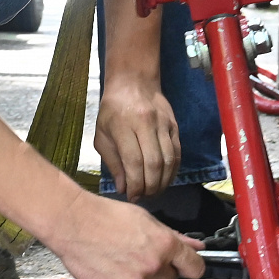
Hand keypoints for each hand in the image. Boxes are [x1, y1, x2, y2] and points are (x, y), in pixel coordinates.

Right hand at [42, 190, 205, 278]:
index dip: (191, 267)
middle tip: (140, 257)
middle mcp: (154, 265)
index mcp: (166, 244)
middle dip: (160, 272)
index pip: (195, 268)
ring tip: (124, 263)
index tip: (186, 268)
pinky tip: (113, 272)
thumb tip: (196, 246)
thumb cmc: (107, 216)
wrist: (74, 223)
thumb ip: (174, 237)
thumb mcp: (146, 220)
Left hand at [93, 76, 180, 199]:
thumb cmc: (112, 111)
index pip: (134, 162)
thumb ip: (112, 162)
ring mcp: (163, 124)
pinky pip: (177, 153)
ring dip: (163, 181)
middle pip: (154, 163)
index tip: (132, 197)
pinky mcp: (174, 126)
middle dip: (150, 186)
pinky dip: (172, 170)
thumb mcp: (102, 135)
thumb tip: (123, 188)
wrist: (133, 82)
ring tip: (154, 191)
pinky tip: (165, 179)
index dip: (136, 184)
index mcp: (123, 126)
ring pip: (168, 160)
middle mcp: (146, 124)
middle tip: (143, 196)